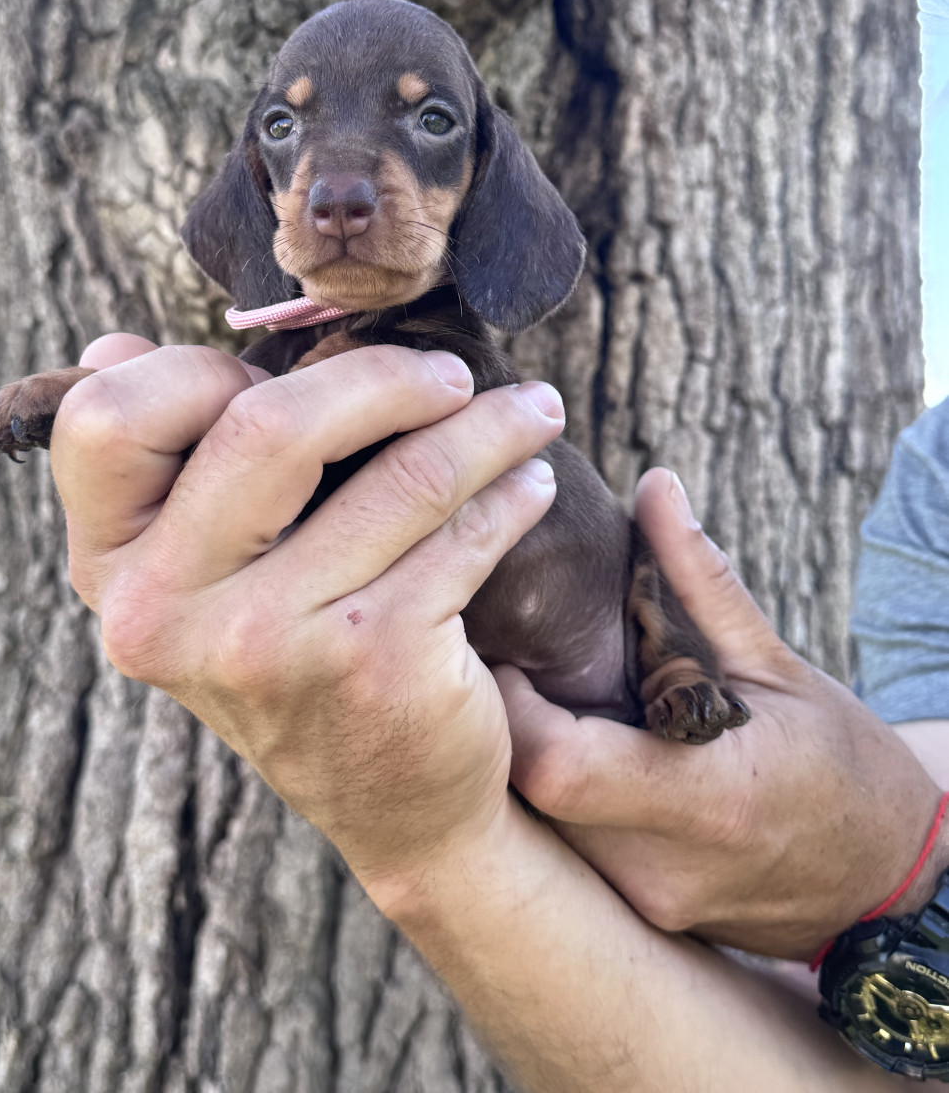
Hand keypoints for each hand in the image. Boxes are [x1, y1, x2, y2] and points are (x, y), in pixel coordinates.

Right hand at [50, 335, 564, 896]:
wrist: (392, 806)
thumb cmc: (297, 651)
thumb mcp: (205, 577)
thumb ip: (165, 466)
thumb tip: (111, 345)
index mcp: (111, 568)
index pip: (107, 417)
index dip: (199, 369)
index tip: (285, 376)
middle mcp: (166, 611)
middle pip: (267, 424)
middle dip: (383, 376)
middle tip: (453, 375)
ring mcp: (269, 643)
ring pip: (400, 473)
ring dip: (486, 426)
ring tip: (531, 412)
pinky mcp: (373, 662)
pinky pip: (459, 531)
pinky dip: (509, 493)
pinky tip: (530, 482)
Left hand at [496, 468, 948, 959]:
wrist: (892, 880)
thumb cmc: (841, 763)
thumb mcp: (777, 663)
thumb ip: (701, 579)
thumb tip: (653, 483)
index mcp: (707, 798)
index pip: (559, 767)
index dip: (513, 706)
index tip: (508, 649)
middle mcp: (666, 866)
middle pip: (532, 800)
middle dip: (507, 727)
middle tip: (506, 664)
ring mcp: (652, 902)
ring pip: (543, 830)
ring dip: (530, 762)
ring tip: (541, 700)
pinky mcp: (645, 914)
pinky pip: (573, 852)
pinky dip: (561, 797)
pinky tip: (578, 751)